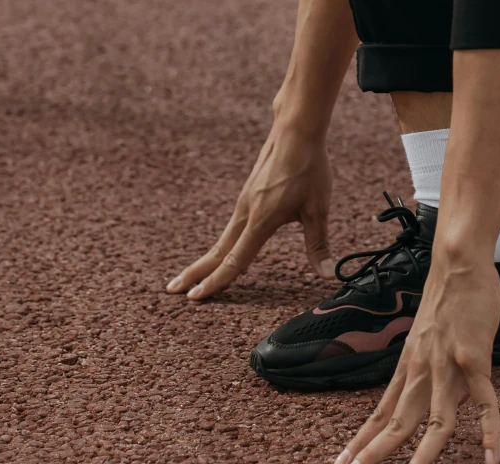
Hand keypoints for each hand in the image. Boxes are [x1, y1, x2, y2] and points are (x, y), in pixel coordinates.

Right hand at [166, 124, 334, 299]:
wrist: (294, 131)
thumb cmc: (307, 167)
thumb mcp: (317, 209)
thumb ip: (318, 244)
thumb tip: (326, 275)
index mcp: (259, 221)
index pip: (234, 261)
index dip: (215, 282)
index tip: (196, 297)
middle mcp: (245, 214)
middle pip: (216, 252)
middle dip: (194, 273)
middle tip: (173, 290)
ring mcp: (244, 204)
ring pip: (222, 240)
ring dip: (205, 260)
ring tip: (190, 276)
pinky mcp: (248, 196)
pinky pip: (230, 228)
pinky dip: (220, 246)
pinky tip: (221, 251)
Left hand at [333, 258, 499, 463]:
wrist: (457, 264)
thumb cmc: (445, 302)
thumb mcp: (424, 341)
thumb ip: (425, 370)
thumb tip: (429, 396)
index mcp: (407, 369)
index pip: (378, 414)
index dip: (360, 442)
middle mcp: (420, 372)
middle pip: (394, 423)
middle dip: (372, 455)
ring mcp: (446, 366)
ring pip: (432, 422)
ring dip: (421, 457)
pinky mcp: (475, 358)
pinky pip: (485, 401)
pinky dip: (489, 432)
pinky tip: (492, 459)